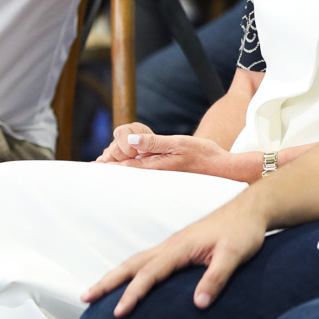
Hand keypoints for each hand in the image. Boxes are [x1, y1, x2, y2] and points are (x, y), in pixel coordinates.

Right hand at [79, 193, 267, 315]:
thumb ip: (216, 278)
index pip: (149, 273)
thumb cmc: (244, 232)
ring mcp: (173, 245)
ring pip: (137, 261)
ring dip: (115, 276)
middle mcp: (171, 245)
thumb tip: (199, 305)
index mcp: (180, 247)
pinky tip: (130, 282)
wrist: (252, 210)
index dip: (133, 294)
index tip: (118, 313)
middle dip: (107, 282)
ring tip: (95, 292)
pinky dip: (131, 272)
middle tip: (84, 298)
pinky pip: (147, 261)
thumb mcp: (235, 255)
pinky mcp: (179, 248)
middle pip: (131, 264)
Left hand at [95, 124, 255, 179]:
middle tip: (100, 161)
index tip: (94, 164)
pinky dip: (132, 167)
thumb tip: (130, 141)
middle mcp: (155, 175)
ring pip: (133, 173)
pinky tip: (131, 160)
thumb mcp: (179, 143)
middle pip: (125, 173)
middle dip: (111, 165)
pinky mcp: (165, 175)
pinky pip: (143, 173)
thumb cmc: (204, 155)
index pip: (123, 168)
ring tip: (110, 160)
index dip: (107, 166)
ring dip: (121, 166)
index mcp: (154, 168)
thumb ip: (154, 143)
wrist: (224, 170)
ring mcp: (159, 177)